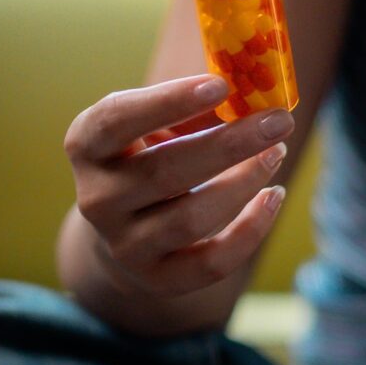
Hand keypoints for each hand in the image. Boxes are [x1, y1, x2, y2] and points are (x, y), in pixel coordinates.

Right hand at [63, 74, 295, 297]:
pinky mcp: (158, 279)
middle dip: (229, 144)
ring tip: (275, 153)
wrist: (125, 229)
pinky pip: (211, 263)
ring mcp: (124, 246)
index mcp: (87, 146)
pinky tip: (274, 197)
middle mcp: (97, 199)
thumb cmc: (148, 158)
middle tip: (279, 120)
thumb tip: (254, 95)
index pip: (117, 121)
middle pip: (164, 172)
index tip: (220, 85)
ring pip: (191, 219)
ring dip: (243, 183)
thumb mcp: (153, 126)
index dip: (168, 103)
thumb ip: (192, 107)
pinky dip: (250, 231)